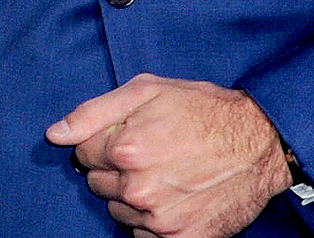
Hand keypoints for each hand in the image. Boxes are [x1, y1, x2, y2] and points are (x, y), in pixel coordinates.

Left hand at [48, 74, 290, 237]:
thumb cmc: (201, 109)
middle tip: (147, 152)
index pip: (82, 152)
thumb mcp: (145, 91)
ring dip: (131, 195)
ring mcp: (160, 218)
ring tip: (163, 173)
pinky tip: (172, 196)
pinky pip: (143, 235)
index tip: (126, 134)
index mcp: (125, 147)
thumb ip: (92, 112)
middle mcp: (138, 187)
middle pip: (97, 182)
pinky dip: (151, 219)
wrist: (258, 143)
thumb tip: (55, 134)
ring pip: (118, 210)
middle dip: (114, 167)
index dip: (102, 140)